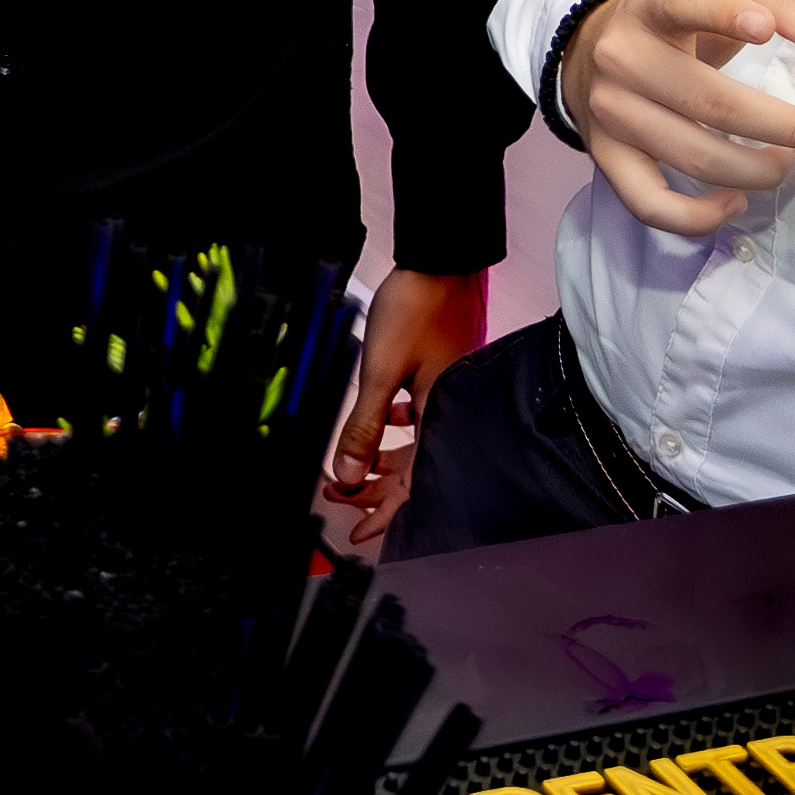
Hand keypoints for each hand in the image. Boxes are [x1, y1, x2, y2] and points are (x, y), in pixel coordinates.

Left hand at [317, 264, 488, 543]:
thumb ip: (364, 426)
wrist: (443, 261)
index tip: (361, 533)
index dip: (386, 513)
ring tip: (353, 465)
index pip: (416, 485)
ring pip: (417, 441)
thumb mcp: (379, 373)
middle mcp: (452, 411)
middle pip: (416, 467)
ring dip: (384, 456)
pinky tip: (386, 416)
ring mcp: (452, 391)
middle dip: (377, 487)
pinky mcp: (447, 372)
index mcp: (441, 418)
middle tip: (341, 495)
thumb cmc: (416, 311)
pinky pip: (423, 415)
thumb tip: (348, 474)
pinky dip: (399, 426)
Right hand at [563, 0, 794, 239]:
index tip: (766, 30)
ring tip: (791, 161)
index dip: (724, 15)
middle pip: (711, 102)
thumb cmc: (677, 22)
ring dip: (759, 171)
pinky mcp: (606, 155)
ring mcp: (611, 112)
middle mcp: (622, 59)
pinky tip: (734, 202)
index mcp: (652, 7)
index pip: (683, 5)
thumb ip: (786, 3)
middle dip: (788, 126)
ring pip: (694, 157)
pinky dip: (697, 217)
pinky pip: (650, 204)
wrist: (593, 47)